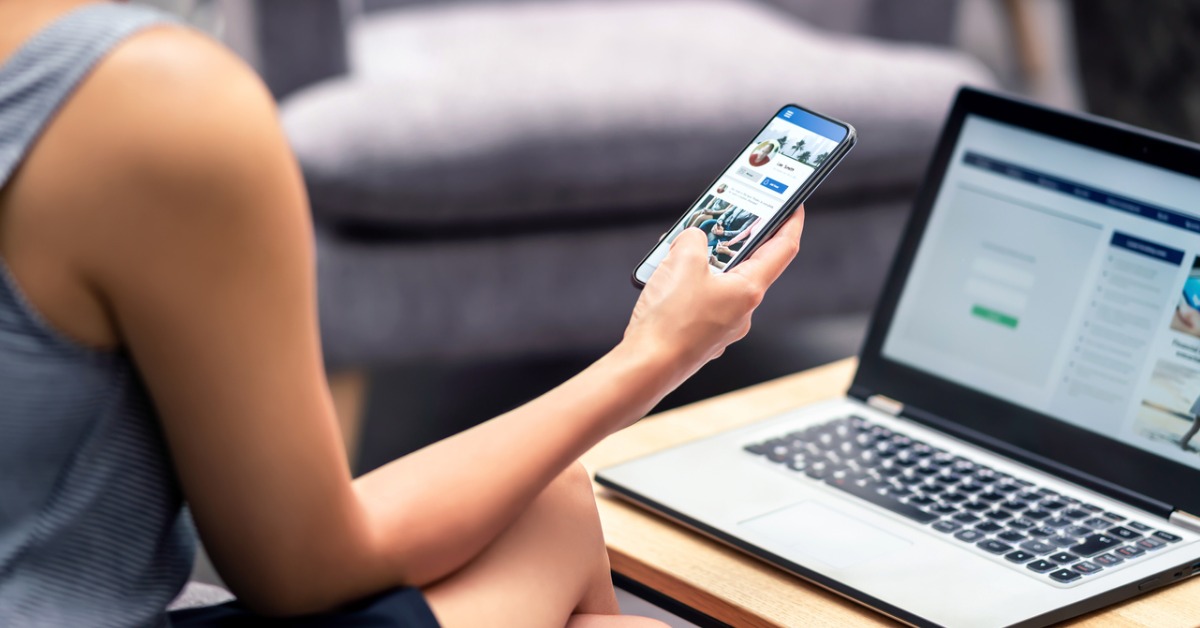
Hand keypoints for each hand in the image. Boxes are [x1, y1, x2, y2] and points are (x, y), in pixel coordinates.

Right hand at [624, 207, 803, 379]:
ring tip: (674, 254)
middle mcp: (742, 311)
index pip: (783, 248)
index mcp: (749, 290)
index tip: (794, 205)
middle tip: (718, 222)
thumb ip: (695, 238)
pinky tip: (665, 282)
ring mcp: (722, 327)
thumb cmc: (670, 320)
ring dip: (700, 265)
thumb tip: (694, 238)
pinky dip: (686, 286)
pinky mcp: (702, 336)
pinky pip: (700, 301)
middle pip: (746, 264)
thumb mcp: (682, 261)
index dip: (791, 222)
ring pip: (718, 284)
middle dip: (730, 242)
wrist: (647, 366)